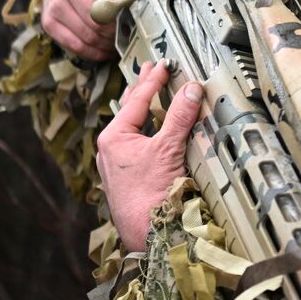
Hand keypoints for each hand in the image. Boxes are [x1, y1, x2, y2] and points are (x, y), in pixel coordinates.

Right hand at [42, 0, 128, 60]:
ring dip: (108, 42)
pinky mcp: (49, 22)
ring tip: (120, 42)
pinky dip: (94, 52)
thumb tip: (138, 1)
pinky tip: (105, 49)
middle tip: (131, 32)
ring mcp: (55, 4)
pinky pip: (76, 45)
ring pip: (88, 34)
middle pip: (97, 16)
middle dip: (118, 28)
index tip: (130, 2)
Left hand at [96, 60, 202, 247]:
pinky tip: (150, 133)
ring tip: (147, 95)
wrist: (146, 235)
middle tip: (150, 71)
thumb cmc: (149, 195)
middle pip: (128, 111)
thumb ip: (180, 116)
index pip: (138, 100)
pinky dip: (144, 131)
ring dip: (141, 110)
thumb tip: (190, 89)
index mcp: (113, 138)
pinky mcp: (126, 178)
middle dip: (141, 90)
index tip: (163, 64)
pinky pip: (134, 145)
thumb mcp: (168, 149)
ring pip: (129, 129)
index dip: (153, 79)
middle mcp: (110, 150)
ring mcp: (116, 165)